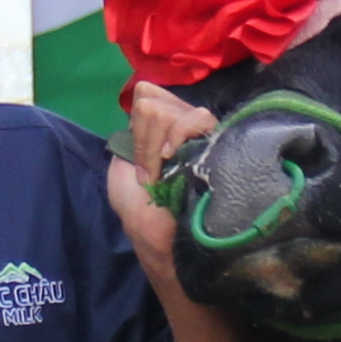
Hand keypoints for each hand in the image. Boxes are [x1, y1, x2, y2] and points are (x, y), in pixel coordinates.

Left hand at [109, 82, 212, 272]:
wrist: (169, 246)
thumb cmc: (145, 219)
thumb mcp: (121, 177)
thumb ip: (128, 142)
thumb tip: (142, 107)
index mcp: (162, 134)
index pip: (149, 94)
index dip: (138, 123)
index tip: (141, 163)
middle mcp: (185, 130)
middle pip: (153, 101)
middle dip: (143, 140)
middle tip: (151, 175)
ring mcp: (203, 135)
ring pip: (170, 111)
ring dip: (155, 146)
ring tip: (164, 175)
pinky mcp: (219, 144)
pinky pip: (196, 119)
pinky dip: (177, 135)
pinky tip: (174, 159)